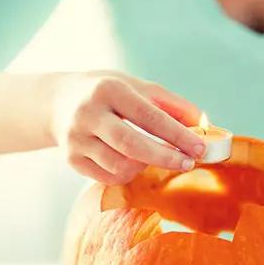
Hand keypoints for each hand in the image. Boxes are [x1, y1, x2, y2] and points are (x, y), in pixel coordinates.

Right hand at [51, 71, 206, 184]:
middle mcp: (88, 114)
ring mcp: (76, 139)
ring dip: (146, 167)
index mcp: (109, 89)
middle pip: (132, 145)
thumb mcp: (138, 87)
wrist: (60, 102)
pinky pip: (109, 177)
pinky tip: (133, 162)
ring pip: (120, 167)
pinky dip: (128, 174)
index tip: (200, 148)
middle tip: (188, 163)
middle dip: (165, 157)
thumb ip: (172, 105)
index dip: (178, 135)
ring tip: (154, 156)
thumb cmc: (110, 94)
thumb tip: (203, 125)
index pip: (150, 117)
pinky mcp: (72, 159)